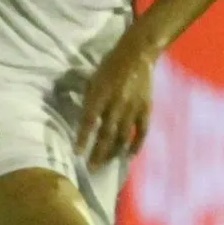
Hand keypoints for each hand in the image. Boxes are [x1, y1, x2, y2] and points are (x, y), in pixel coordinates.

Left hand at [77, 34, 158, 166]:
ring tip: (106, 165)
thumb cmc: (110, 66)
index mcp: (101, 95)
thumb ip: (90, 100)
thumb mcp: (93, 80)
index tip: (77, 153)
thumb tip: (86, 120)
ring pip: (123, 136)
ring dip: (114, 152)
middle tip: (91, 168)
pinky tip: (129, 156)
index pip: (89, 121)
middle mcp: (116, 104)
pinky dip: (136, 145)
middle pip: (106, 134)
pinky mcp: (146, 109)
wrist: (137, 55)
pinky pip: (142, 131)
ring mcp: (133, 108)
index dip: (83, 138)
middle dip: (98, 152)